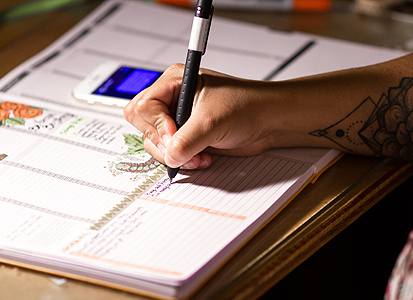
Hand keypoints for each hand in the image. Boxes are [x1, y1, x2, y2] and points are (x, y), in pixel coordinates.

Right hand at [124, 64, 277, 168]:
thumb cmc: (247, 106)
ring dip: (175, 155)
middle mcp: (174, 99)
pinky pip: (171, 152)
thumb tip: (170, 156)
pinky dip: (183, 160)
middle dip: (164, 144)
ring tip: (198, 156)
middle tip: (183, 150)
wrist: (269, 121)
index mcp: (175, 82)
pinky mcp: (187, 136)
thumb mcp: (212, 122)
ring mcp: (180, 119)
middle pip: (144, 126)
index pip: (143, 107)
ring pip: (156, 143)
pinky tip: (202, 158)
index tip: (174, 136)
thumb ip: (186, 140)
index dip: (156, 125)